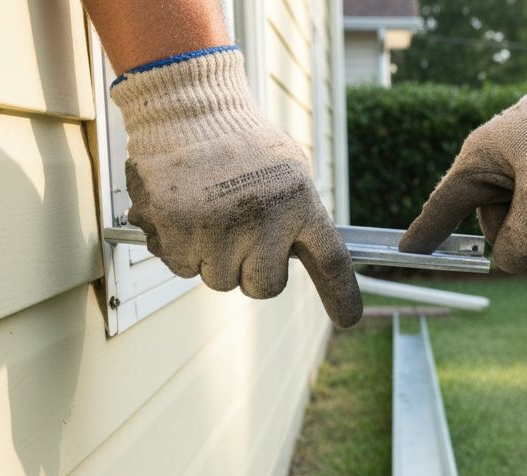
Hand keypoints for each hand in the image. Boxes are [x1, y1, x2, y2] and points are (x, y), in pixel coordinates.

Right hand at [111, 48, 360, 326]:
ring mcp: (219, 227)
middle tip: (238, 233)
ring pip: (217, 279)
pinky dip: (177, 247)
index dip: (341, 295)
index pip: (331, 259)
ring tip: (207, 210)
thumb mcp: (289, 171)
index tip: (349, 318)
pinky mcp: (177, 228)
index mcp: (299, 202)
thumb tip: (305, 259)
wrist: (186, 106)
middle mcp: (264, 219)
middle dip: (249, 271)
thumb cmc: (241, 142)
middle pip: (262, 287)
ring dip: (210, 257)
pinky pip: (181, 266)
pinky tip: (180, 211)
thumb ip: (299, 216)